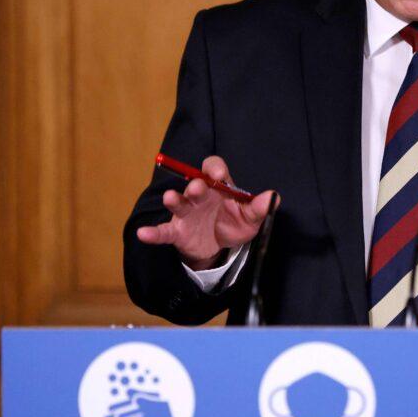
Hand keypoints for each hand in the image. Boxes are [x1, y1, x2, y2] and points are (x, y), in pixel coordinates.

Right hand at [135, 155, 277, 269]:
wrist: (218, 248)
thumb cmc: (232, 224)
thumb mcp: (250, 219)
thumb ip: (260, 208)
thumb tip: (274, 198)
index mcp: (218, 187)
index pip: (213, 169)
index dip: (214, 169)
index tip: (218, 175)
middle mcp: (199, 196)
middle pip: (194, 184)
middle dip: (195, 185)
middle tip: (198, 188)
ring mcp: (186, 213)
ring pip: (178, 202)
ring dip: (174, 199)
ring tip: (170, 198)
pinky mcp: (176, 231)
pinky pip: (163, 231)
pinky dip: (153, 233)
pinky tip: (143, 234)